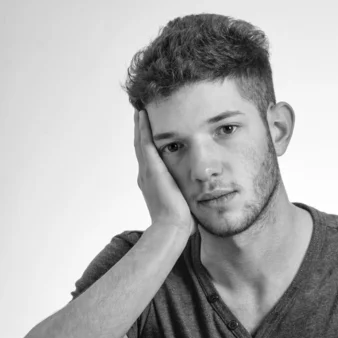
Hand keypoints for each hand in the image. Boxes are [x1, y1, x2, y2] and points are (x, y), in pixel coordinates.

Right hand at [134, 109, 196, 235]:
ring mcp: (147, 171)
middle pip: (141, 147)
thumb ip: (185, 195)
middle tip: (139, 114)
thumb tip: (198, 196)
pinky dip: (142, 128)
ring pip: (140, 142)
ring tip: (140, 110)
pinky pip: (145, 142)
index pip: (148, 159)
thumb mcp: (182, 203)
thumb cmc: (180, 221)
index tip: (148, 132)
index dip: (147, 144)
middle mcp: (145, 175)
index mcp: (152, 184)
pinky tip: (143, 115)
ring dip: (139, 125)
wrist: (172, 227)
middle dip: (140, 131)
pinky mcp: (152, 168)